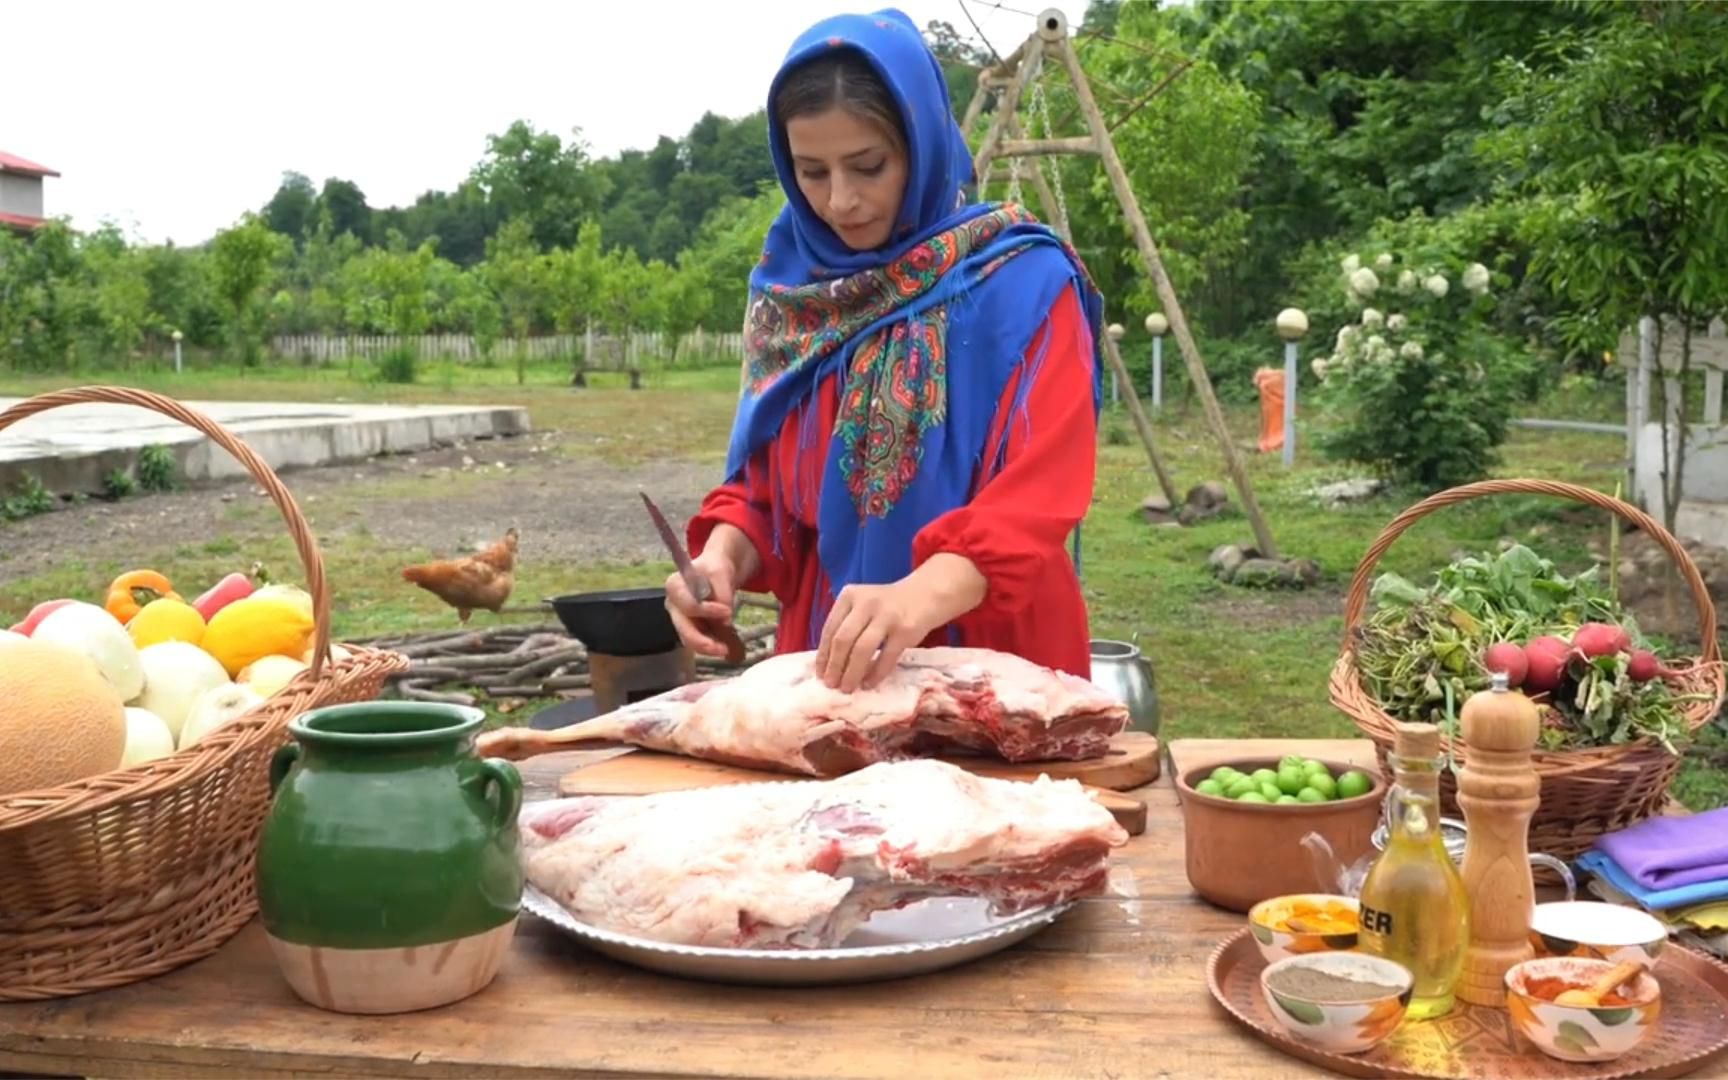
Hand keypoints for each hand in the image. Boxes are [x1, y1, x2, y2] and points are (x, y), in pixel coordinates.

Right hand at [664, 550, 739, 659]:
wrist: (717, 574)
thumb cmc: (714, 569)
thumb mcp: (721, 572)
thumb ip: (723, 593)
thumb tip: (725, 619)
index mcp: (675, 587)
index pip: (688, 605)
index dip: (706, 611)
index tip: (727, 612)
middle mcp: (674, 606)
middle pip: (684, 629)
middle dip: (703, 642)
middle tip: (723, 648)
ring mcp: (680, 619)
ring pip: (690, 640)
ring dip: (708, 648)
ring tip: (727, 650)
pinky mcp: (690, 628)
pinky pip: (699, 642)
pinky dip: (712, 646)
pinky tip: (727, 647)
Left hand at [814, 579, 936, 693]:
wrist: (924, 595)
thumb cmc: (886, 606)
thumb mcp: (861, 605)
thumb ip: (845, 625)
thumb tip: (828, 664)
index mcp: (849, 596)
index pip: (830, 629)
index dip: (823, 655)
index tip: (820, 674)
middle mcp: (866, 603)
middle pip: (843, 640)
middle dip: (835, 666)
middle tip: (831, 685)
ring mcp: (887, 616)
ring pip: (862, 650)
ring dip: (851, 673)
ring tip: (847, 688)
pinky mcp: (905, 630)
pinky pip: (886, 657)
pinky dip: (875, 674)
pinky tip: (868, 684)